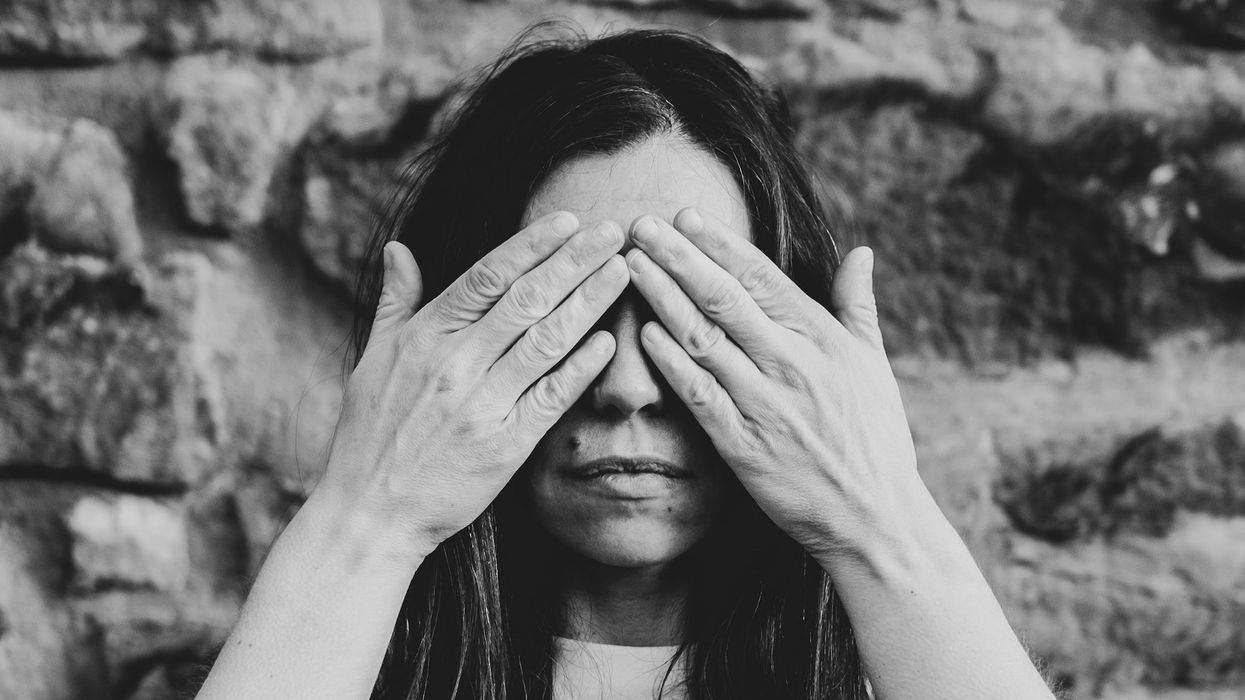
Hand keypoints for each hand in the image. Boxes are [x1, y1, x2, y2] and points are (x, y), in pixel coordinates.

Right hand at [317, 212, 628, 561]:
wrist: (370, 513)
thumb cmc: (369, 434)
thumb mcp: (372, 360)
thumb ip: (395, 301)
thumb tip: (401, 248)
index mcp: (424, 337)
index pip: (487, 276)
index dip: (531, 245)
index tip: (567, 222)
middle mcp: (455, 363)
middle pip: (526, 299)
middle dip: (574, 260)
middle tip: (613, 230)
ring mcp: (482, 404)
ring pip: (546, 340)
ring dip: (589, 301)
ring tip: (622, 270)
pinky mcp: (505, 446)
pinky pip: (552, 397)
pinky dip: (582, 367)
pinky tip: (610, 341)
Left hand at [623, 208, 920, 561]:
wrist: (873, 518)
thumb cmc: (875, 437)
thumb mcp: (874, 365)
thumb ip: (858, 306)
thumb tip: (861, 252)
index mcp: (821, 338)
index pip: (762, 277)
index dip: (719, 243)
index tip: (685, 215)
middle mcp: (790, 363)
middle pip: (723, 297)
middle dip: (679, 257)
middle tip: (642, 223)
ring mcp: (764, 404)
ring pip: (703, 338)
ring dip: (663, 298)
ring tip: (632, 265)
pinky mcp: (743, 445)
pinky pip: (699, 395)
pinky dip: (671, 363)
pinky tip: (644, 334)